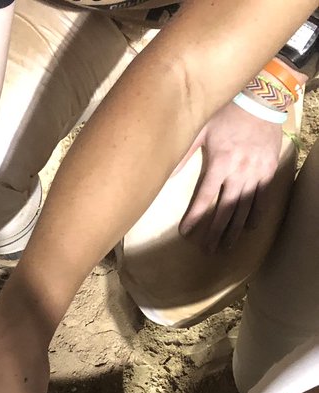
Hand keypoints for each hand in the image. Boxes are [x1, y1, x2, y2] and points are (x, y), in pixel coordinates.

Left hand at [178, 101, 283, 252]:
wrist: (262, 99)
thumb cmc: (227, 112)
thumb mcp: (202, 128)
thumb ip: (185, 152)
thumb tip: (165, 174)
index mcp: (220, 163)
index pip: (204, 197)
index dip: (195, 216)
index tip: (186, 233)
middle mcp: (238, 172)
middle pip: (225, 209)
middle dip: (216, 232)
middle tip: (208, 250)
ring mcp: (255, 172)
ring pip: (244, 207)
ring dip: (234, 229)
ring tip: (226, 247)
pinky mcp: (269, 170)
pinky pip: (263, 196)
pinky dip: (256, 213)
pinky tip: (249, 228)